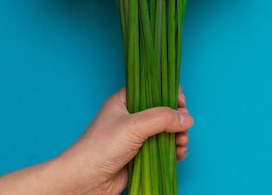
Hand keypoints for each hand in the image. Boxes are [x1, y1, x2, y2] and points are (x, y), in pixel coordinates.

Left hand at [60, 88, 193, 194]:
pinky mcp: (141, 156)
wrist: (84, 182)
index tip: (182, 103)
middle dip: (178, 120)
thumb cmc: (99, 148)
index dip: (170, 94)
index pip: (154, 89)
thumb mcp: (133, 126)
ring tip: (181, 143)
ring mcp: (137, 138)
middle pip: (164, 112)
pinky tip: (178, 154)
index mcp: (126, 102)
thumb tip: (187, 118)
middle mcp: (132, 118)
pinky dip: (174, 151)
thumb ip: (163, 118)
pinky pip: (164, 149)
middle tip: (183, 128)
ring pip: (167, 132)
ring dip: (179, 136)